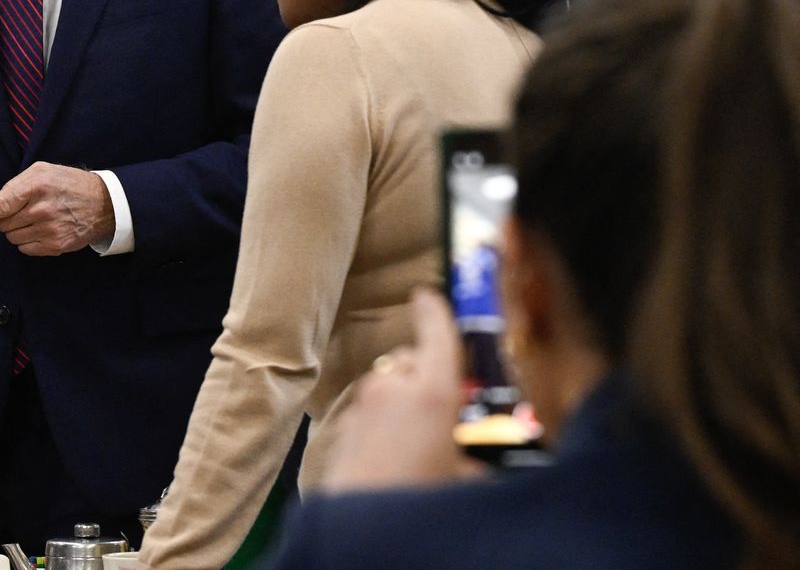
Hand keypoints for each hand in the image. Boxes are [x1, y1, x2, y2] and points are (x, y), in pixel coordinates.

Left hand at [0, 162, 112, 254]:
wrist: (102, 203)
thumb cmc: (68, 183)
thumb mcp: (41, 172)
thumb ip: (13, 186)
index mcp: (36, 185)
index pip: (2, 205)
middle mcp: (41, 209)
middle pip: (3, 224)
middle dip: (6, 219)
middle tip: (22, 211)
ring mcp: (49, 229)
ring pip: (13, 238)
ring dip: (17, 231)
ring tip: (35, 219)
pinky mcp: (56, 246)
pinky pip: (26, 249)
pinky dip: (28, 242)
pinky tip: (42, 231)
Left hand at [317, 289, 484, 491]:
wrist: (366, 527)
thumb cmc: (423, 500)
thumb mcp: (468, 477)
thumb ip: (474, 455)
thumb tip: (476, 460)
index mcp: (432, 392)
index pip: (437, 334)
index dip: (435, 311)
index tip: (428, 294)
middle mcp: (393, 388)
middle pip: (410, 359)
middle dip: (425, 372)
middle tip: (445, 403)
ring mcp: (364, 405)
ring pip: (387, 385)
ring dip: (402, 400)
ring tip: (422, 440)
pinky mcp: (345, 425)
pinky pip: (370, 411)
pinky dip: (384, 421)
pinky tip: (395, 454)